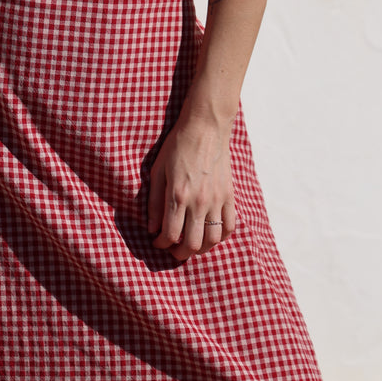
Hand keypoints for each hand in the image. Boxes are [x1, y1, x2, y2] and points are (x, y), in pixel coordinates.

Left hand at [147, 108, 236, 260]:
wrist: (206, 127)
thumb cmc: (177, 146)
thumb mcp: (158, 170)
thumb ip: (154, 202)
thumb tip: (152, 229)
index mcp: (178, 195)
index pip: (170, 235)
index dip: (160, 243)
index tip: (156, 240)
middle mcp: (199, 201)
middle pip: (192, 245)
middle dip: (179, 253)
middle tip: (172, 248)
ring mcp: (217, 200)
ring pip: (212, 240)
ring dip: (200, 249)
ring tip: (190, 243)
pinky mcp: (229, 196)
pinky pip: (230, 227)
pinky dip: (220, 236)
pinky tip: (209, 233)